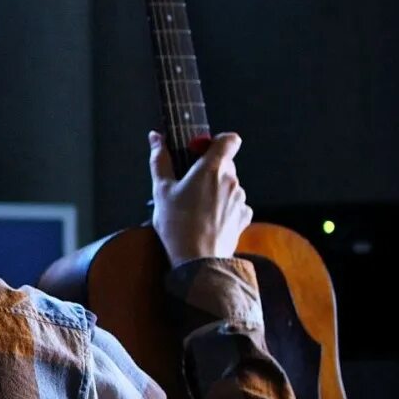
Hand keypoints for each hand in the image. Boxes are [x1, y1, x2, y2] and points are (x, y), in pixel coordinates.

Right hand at [148, 130, 252, 266]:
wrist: (198, 261)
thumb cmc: (178, 225)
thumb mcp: (161, 191)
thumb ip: (159, 160)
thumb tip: (155, 137)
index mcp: (212, 168)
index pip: (229, 139)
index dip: (216, 141)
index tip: (201, 151)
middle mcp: (231, 180)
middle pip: (226, 164)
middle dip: (210, 171)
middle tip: (189, 187)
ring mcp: (240, 199)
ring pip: (229, 185)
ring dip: (216, 191)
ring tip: (196, 209)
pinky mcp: (244, 217)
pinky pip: (235, 205)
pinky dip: (224, 209)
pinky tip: (208, 221)